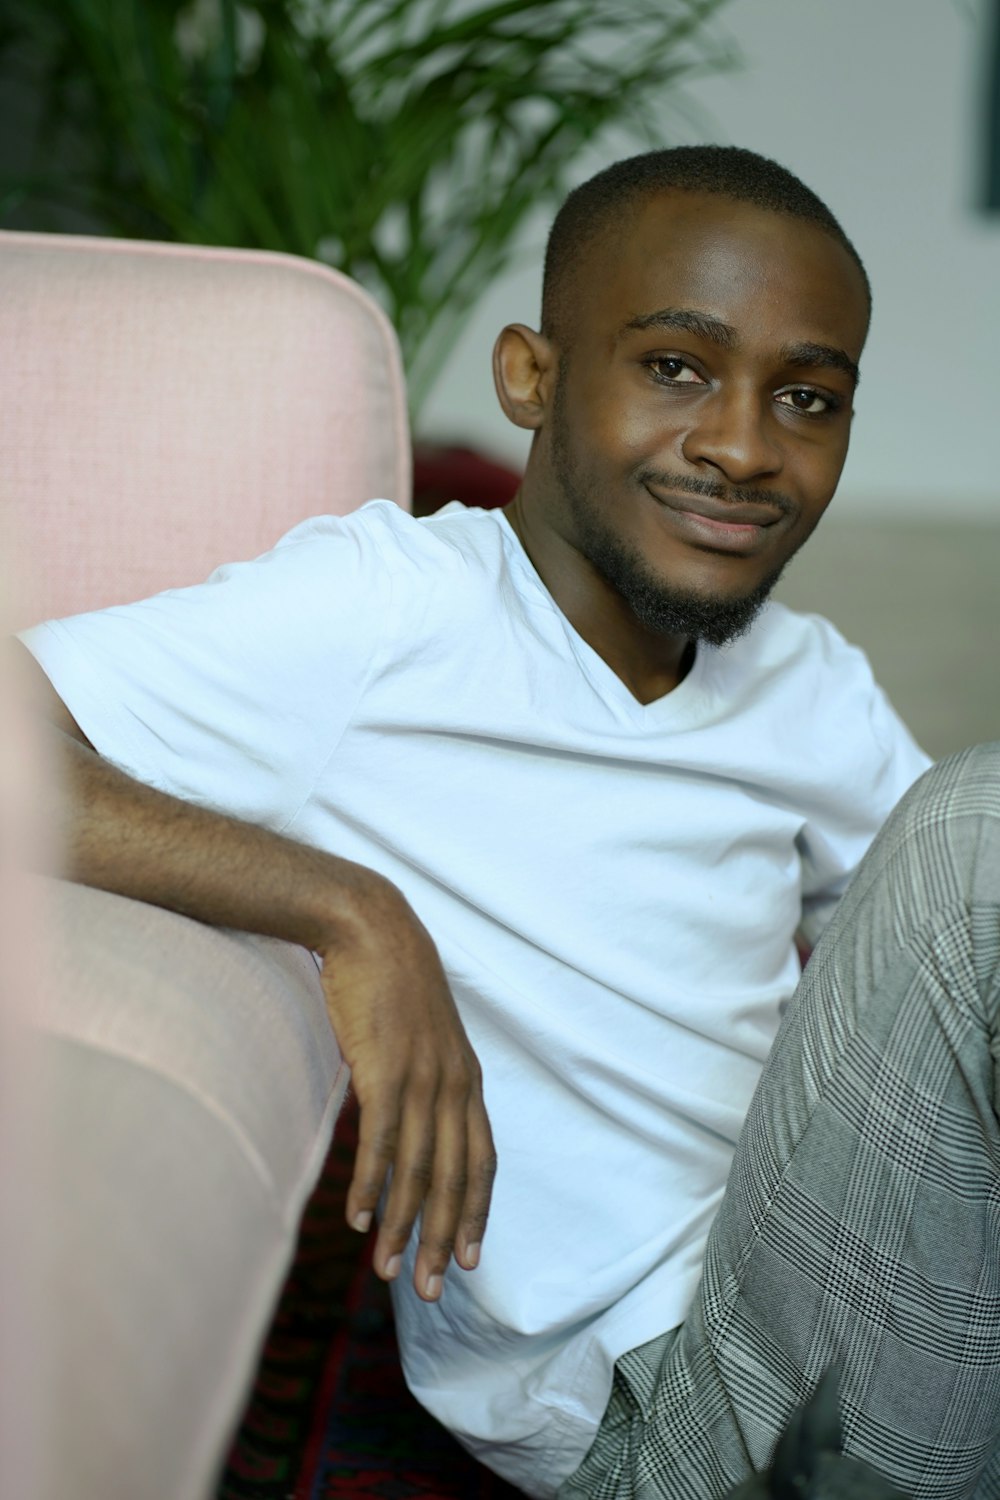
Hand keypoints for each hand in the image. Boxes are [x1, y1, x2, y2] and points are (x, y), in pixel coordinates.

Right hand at [316, 870, 495, 1302]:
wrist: (370, 927)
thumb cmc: (389, 982)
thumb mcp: (419, 1036)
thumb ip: (421, 1079)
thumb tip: (406, 1119)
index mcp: (464, 1078)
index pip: (481, 1159)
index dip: (476, 1211)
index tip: (469, 1257)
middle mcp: (452, 1083)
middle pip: (454, 1177)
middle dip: (445, 1237)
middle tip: (434, 1289)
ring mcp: (422, 1076)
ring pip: (419, 1168)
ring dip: (405, 1224)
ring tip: (390, 1270)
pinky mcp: (385, 1068)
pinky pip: (382, 1139)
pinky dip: (374, 1183)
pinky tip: (362, 1217)